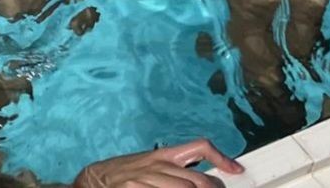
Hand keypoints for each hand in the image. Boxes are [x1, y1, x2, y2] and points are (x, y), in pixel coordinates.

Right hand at [74, 139, 241, 187]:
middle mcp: (157, 165)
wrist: (92, 181)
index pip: (198, 147)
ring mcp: (146, 179)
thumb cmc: (122, 175)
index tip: (237, 170)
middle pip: (199, 180)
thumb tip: (201, 182)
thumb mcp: (147, 165)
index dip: (221, 157)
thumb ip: (173, 170)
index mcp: (161, 155)